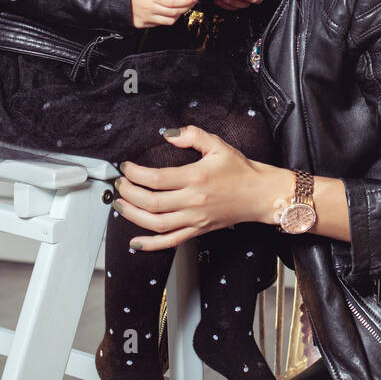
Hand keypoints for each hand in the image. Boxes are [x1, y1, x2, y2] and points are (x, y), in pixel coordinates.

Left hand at [111, 125, 278, 249]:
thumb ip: (192, 135)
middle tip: (120, 185)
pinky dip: (150, 244)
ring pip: (156, 224)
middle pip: (152, 202)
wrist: (260, 194)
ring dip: (133, 215)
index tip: (126, 167)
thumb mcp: (218, 144)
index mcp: (196, 177)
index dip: (135, 174)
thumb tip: (168, 134)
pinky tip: (136, 241)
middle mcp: (193, 201)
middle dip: (129, 193)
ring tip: (121, 205)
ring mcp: (195, 219)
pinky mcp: (197, 231)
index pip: (156, 178)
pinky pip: (170, 241)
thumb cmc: (240, 170)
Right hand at [129, 0, 198, 26]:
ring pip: (168, 20)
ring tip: (181, 6)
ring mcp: (144, 18)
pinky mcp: (140, 23)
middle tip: (191, 1)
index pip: (173, 1)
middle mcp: (148, 8)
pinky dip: (166, 19)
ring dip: (178, 14)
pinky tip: (168, 11)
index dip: (186, 0)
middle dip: (186, 7)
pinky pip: (158, 24)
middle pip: (174, 12)